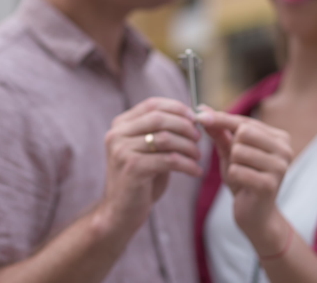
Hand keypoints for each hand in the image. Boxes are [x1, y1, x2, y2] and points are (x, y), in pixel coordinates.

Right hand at [97, 97, 201, 231]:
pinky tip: (196, 171)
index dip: (176, 108)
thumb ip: (162, 132)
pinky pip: (168, 160)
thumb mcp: (148, 150)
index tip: (195, 117)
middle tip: (199, 137)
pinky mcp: (132, 169)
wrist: (121, 212)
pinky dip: (187, 164)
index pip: (151, 104)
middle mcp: (117, 135)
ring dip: (188, 146)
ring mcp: (122, 151)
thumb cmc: (140, 179)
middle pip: (159, 118)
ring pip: (165, 138)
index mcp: (120, 125)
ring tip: (198, 156)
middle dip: (184, 126)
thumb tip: (193, 116)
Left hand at [198, 109, 292, 248]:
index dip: (221, 118)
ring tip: (242, 175)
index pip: (245, 122)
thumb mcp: (230, 153)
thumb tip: (203, 110)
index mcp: (279, 138)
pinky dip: (233, 177)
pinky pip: (237, 170)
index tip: (199, 114)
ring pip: (238, 151)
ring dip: (232, 164)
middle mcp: (284, 149)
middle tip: (238, 164)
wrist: (256, 216)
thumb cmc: (244, 180)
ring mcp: (280, 167)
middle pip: (243, 133)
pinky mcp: (270, 184)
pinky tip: (243, 186)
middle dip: (232, 148)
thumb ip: (220, 132)